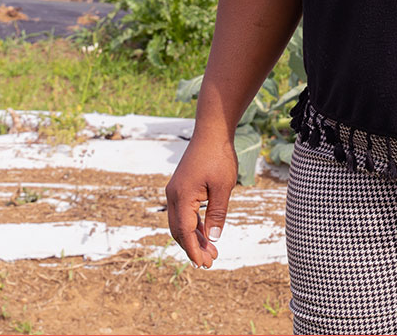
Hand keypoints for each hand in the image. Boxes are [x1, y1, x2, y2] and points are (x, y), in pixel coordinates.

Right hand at [165, 132, 238, 267]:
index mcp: (182, 197)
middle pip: (179, 230)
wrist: (211, 132)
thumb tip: (214, 238)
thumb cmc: (218, 157)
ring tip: (211, 252)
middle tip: (209, 263)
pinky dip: (195, 225)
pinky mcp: (182, 187)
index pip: (184, 231)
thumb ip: (217, 214)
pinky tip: (207, 234)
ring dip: (195, 238)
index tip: (203, 264)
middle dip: (193, 247)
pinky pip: (185, 212)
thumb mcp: (222, 188)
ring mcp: (176, 191)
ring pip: (182, 222)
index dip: (193, 249)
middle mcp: (174, 196)